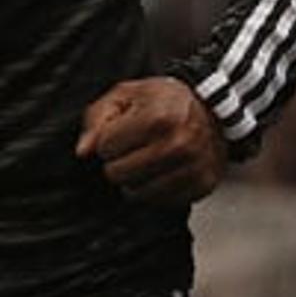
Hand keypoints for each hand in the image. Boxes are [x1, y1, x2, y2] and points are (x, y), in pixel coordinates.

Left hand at [75, 77, 226, 207]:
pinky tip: (161, 170)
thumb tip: (84, 151)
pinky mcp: (202, 185)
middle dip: (118, 160)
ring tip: (145, 158)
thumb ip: (98, 118)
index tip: (122, 131)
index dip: (108, 139)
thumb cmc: (164, 100)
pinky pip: (160, 202)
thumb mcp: (126, 95)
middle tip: (132, 146)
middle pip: (117, 173)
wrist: (211, 109)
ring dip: (134, 178)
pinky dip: (154, 189)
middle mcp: (178, 144)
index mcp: (157, 117)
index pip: (105, 147)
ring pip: (136, 192)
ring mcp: (192, 167)